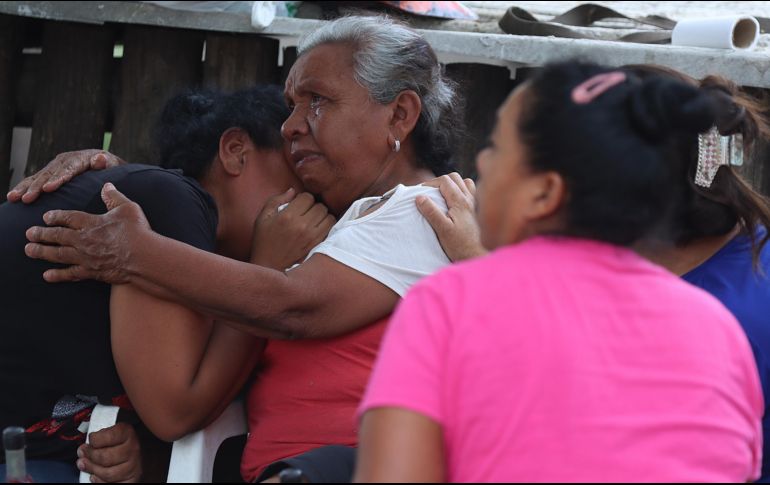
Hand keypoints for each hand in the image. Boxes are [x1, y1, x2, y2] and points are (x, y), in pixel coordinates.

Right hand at [7, 149, 123, 203]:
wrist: (105, 162)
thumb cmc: (110, 167)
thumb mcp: (112, 164)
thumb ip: (105, 163)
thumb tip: (99, 159)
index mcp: (80, 158)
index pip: (68, 169)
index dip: (58, 178)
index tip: (48, 188)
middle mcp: (65, 160)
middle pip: (49, 174)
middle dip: (37, 186)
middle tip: (27, 198)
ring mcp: (56, 166)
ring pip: (38, 176)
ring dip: (25, 187)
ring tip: (14, 197)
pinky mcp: (50, 172)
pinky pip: (35, 179)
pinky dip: (24, 187)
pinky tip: (13, 197)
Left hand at [24, 183, 149, 283]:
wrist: (142, 257)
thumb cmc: (137, 231)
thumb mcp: (127, 208)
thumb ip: (114, 197)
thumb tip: (106, 185)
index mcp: (91, 223)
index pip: (68, 218)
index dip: (56, 216)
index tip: (46, 217)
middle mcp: (83, 240)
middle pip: (57, 236)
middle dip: (41, 234)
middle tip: (28, 233)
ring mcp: (85, 257)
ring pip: (58, 254)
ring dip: (41, 252)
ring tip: (29, 250)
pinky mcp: (91, 271)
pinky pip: (70, 273)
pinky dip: (58, 275)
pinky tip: (46, 275)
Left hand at [76, 423, 141, 482]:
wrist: (133, 454)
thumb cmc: (118, 443)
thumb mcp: (110, 433)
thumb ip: (99, 437)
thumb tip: (84, 449)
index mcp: (127, 433)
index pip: (108, 437)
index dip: (94, 440)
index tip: (90, 441)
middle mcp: (133, 449)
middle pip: (105, 457)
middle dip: (90, 457)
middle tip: (83, 454)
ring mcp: (133, 466)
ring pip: (107, 473)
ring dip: (92, 470)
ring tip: (86, 465)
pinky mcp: (131, 479)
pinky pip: (111, 484)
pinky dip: (99, 481)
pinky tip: (95, 475)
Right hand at [251, 188, 335, 269]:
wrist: (268, 265)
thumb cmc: (263, 240)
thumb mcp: (263, 217)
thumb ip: (277, 200)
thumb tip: (292, 190)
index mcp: (287, 216)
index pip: (308, 197)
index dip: (304, 198)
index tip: (299, 204)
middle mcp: (302, 226)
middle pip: (320, 206)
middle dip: (314, 206)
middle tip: (307, 211)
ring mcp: (311, 237)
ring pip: (329, 217)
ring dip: (322, 215)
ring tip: (313, 219)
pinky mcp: (316, 245)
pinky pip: (330, 229)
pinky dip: (326, 226)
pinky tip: (317, 227)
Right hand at [419, 173, 487, 261]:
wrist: (479, 256)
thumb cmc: (461, 245)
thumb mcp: (442, 230)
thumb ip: (432, 212)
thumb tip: (419, 197)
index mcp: (460, 201)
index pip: (444, 181)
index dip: (430, 183)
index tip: (421, 192)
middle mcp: (470, 199)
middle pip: (454, 178)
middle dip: (440, 181)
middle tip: (430, 192)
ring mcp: (476, 204)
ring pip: (465, 183)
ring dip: (453, 184)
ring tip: (444, 194)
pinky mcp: (478, 211)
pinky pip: (472, 192)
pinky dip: (463, 191)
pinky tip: (457, 202)